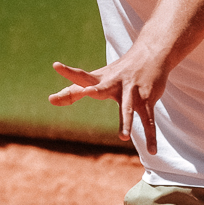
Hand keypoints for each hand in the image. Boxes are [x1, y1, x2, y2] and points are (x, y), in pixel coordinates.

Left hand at [48, 56, 167, 152]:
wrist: (150, 54)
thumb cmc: (118, 71)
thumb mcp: (97, 78)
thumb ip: (74, 90)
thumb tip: (51, 100)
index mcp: (100, 80)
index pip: (81, 77)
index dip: (68, 73)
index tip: (56, 65)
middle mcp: (114, 84)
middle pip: (103, 88)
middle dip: (95, 90)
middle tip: (87, 92)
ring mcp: (132, 91)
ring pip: (128, 109)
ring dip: (126, 123)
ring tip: (123, 138)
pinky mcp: (147, 99)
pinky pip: (148, 120)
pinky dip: (150, 136)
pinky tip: (151, 150)